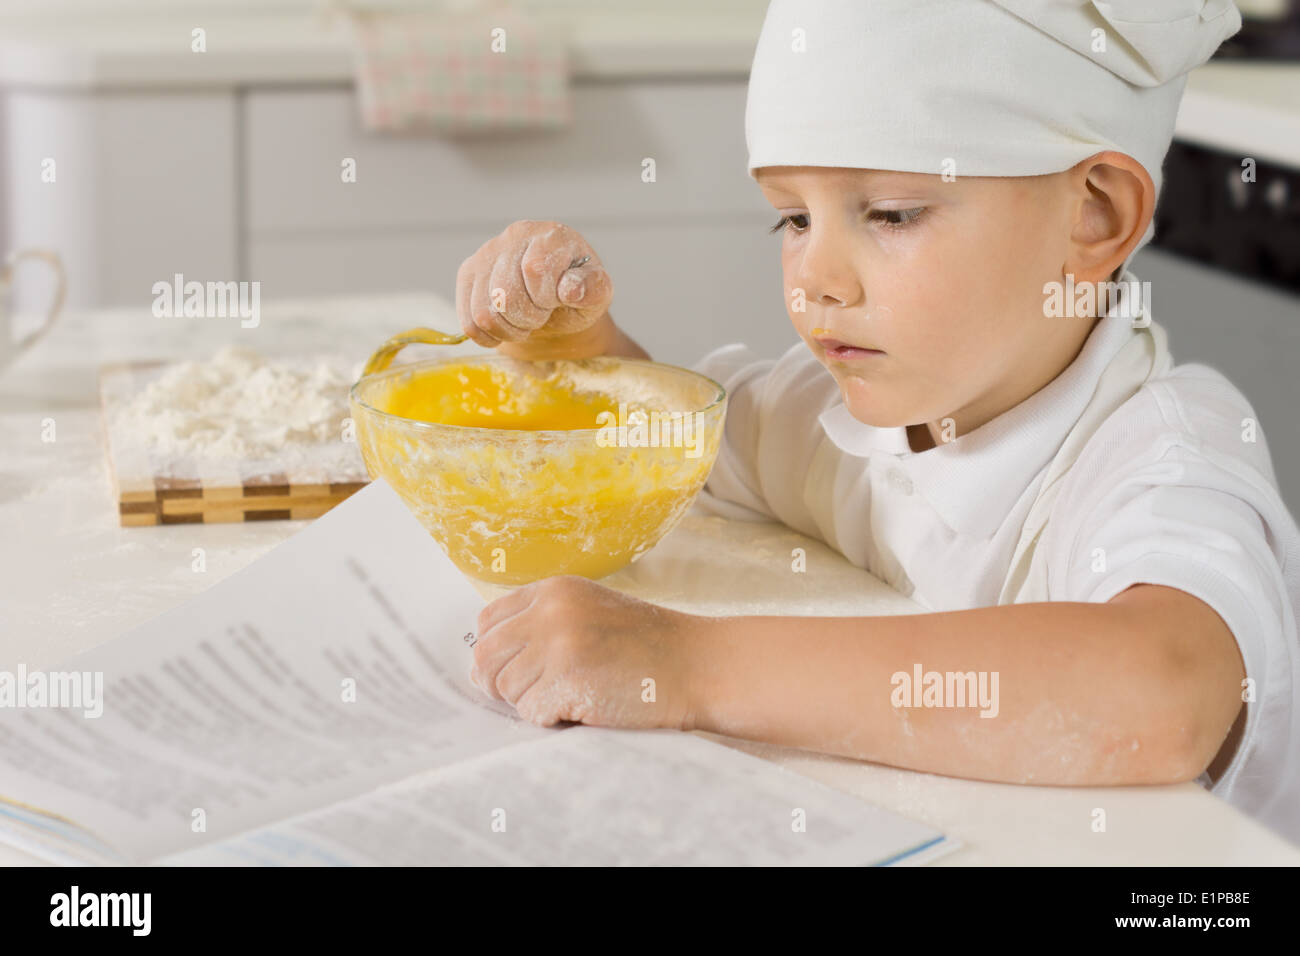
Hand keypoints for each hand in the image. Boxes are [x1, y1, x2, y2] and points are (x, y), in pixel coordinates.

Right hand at [455, 220, 614, 359]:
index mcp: (552, 235)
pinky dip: (489, 336)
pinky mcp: (468, 273)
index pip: (535, 269)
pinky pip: (468, 321)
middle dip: (527, 318)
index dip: (544, 299)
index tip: (554, 303)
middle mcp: (516, 235)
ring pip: (484, 311)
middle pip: (504, 292)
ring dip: (508, 330)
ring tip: (524, 324)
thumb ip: (593, 288)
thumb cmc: (578, 297)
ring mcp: (487, 253)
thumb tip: (571, 289)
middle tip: (540, 318)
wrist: (556, 306)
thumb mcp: (597, 295)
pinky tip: (506, 328)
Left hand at [470, 575, 703, 729]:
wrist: (698, 665)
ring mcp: (557, 644)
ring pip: (507, 690)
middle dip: (504, 685)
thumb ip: (544, 624)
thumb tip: (484, 667)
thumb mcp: (591, 612)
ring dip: (534, 704)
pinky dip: (553, 720)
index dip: (496, 653)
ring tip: (575, 697)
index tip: (516, 670)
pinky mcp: (567, 680)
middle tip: (539, 695)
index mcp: (554, 590)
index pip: (488, 622)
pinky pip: (531, 714)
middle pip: (486, 658)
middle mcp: (550, 611)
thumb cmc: (649, 647)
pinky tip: (586, 708)